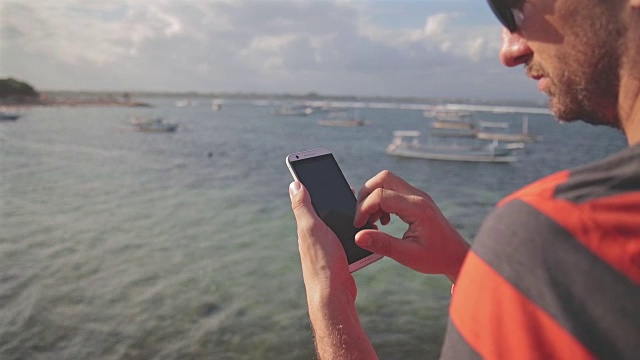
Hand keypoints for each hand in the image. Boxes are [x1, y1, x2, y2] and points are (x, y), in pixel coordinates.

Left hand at [289, 182, 356, 300]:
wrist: (333, 295)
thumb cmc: (323, 261)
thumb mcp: (312, 229)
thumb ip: (303, 207)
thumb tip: (294, 184)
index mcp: (306, 226)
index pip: (307, 199)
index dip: (310, 183)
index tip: (315, 168)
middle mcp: (313, 236)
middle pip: (324, 211)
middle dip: (334, 198)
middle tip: (347, 188)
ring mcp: (325, 247)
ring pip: (336, 225)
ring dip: (347, 216)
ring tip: (360, 206)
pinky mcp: (337, 257)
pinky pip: (345, 239)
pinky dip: (354, 232)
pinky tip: (364, 230)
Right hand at [353, 171, 468, 281]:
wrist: (457, 256)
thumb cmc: (436, 257)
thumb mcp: (408, 256)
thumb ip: (382, 244)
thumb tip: (358, 237)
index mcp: (417, 209)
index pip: (381, 195)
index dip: (364, 208)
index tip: (359, 225)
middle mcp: (418, 197)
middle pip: (383, 178)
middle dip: (366, 195)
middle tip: (363, 217)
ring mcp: (418, 196)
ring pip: (387, 181)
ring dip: (374, 197)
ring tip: (374, 221)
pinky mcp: (416, 200)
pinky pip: (394, 190)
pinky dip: (382, 201)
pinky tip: (384, 220)